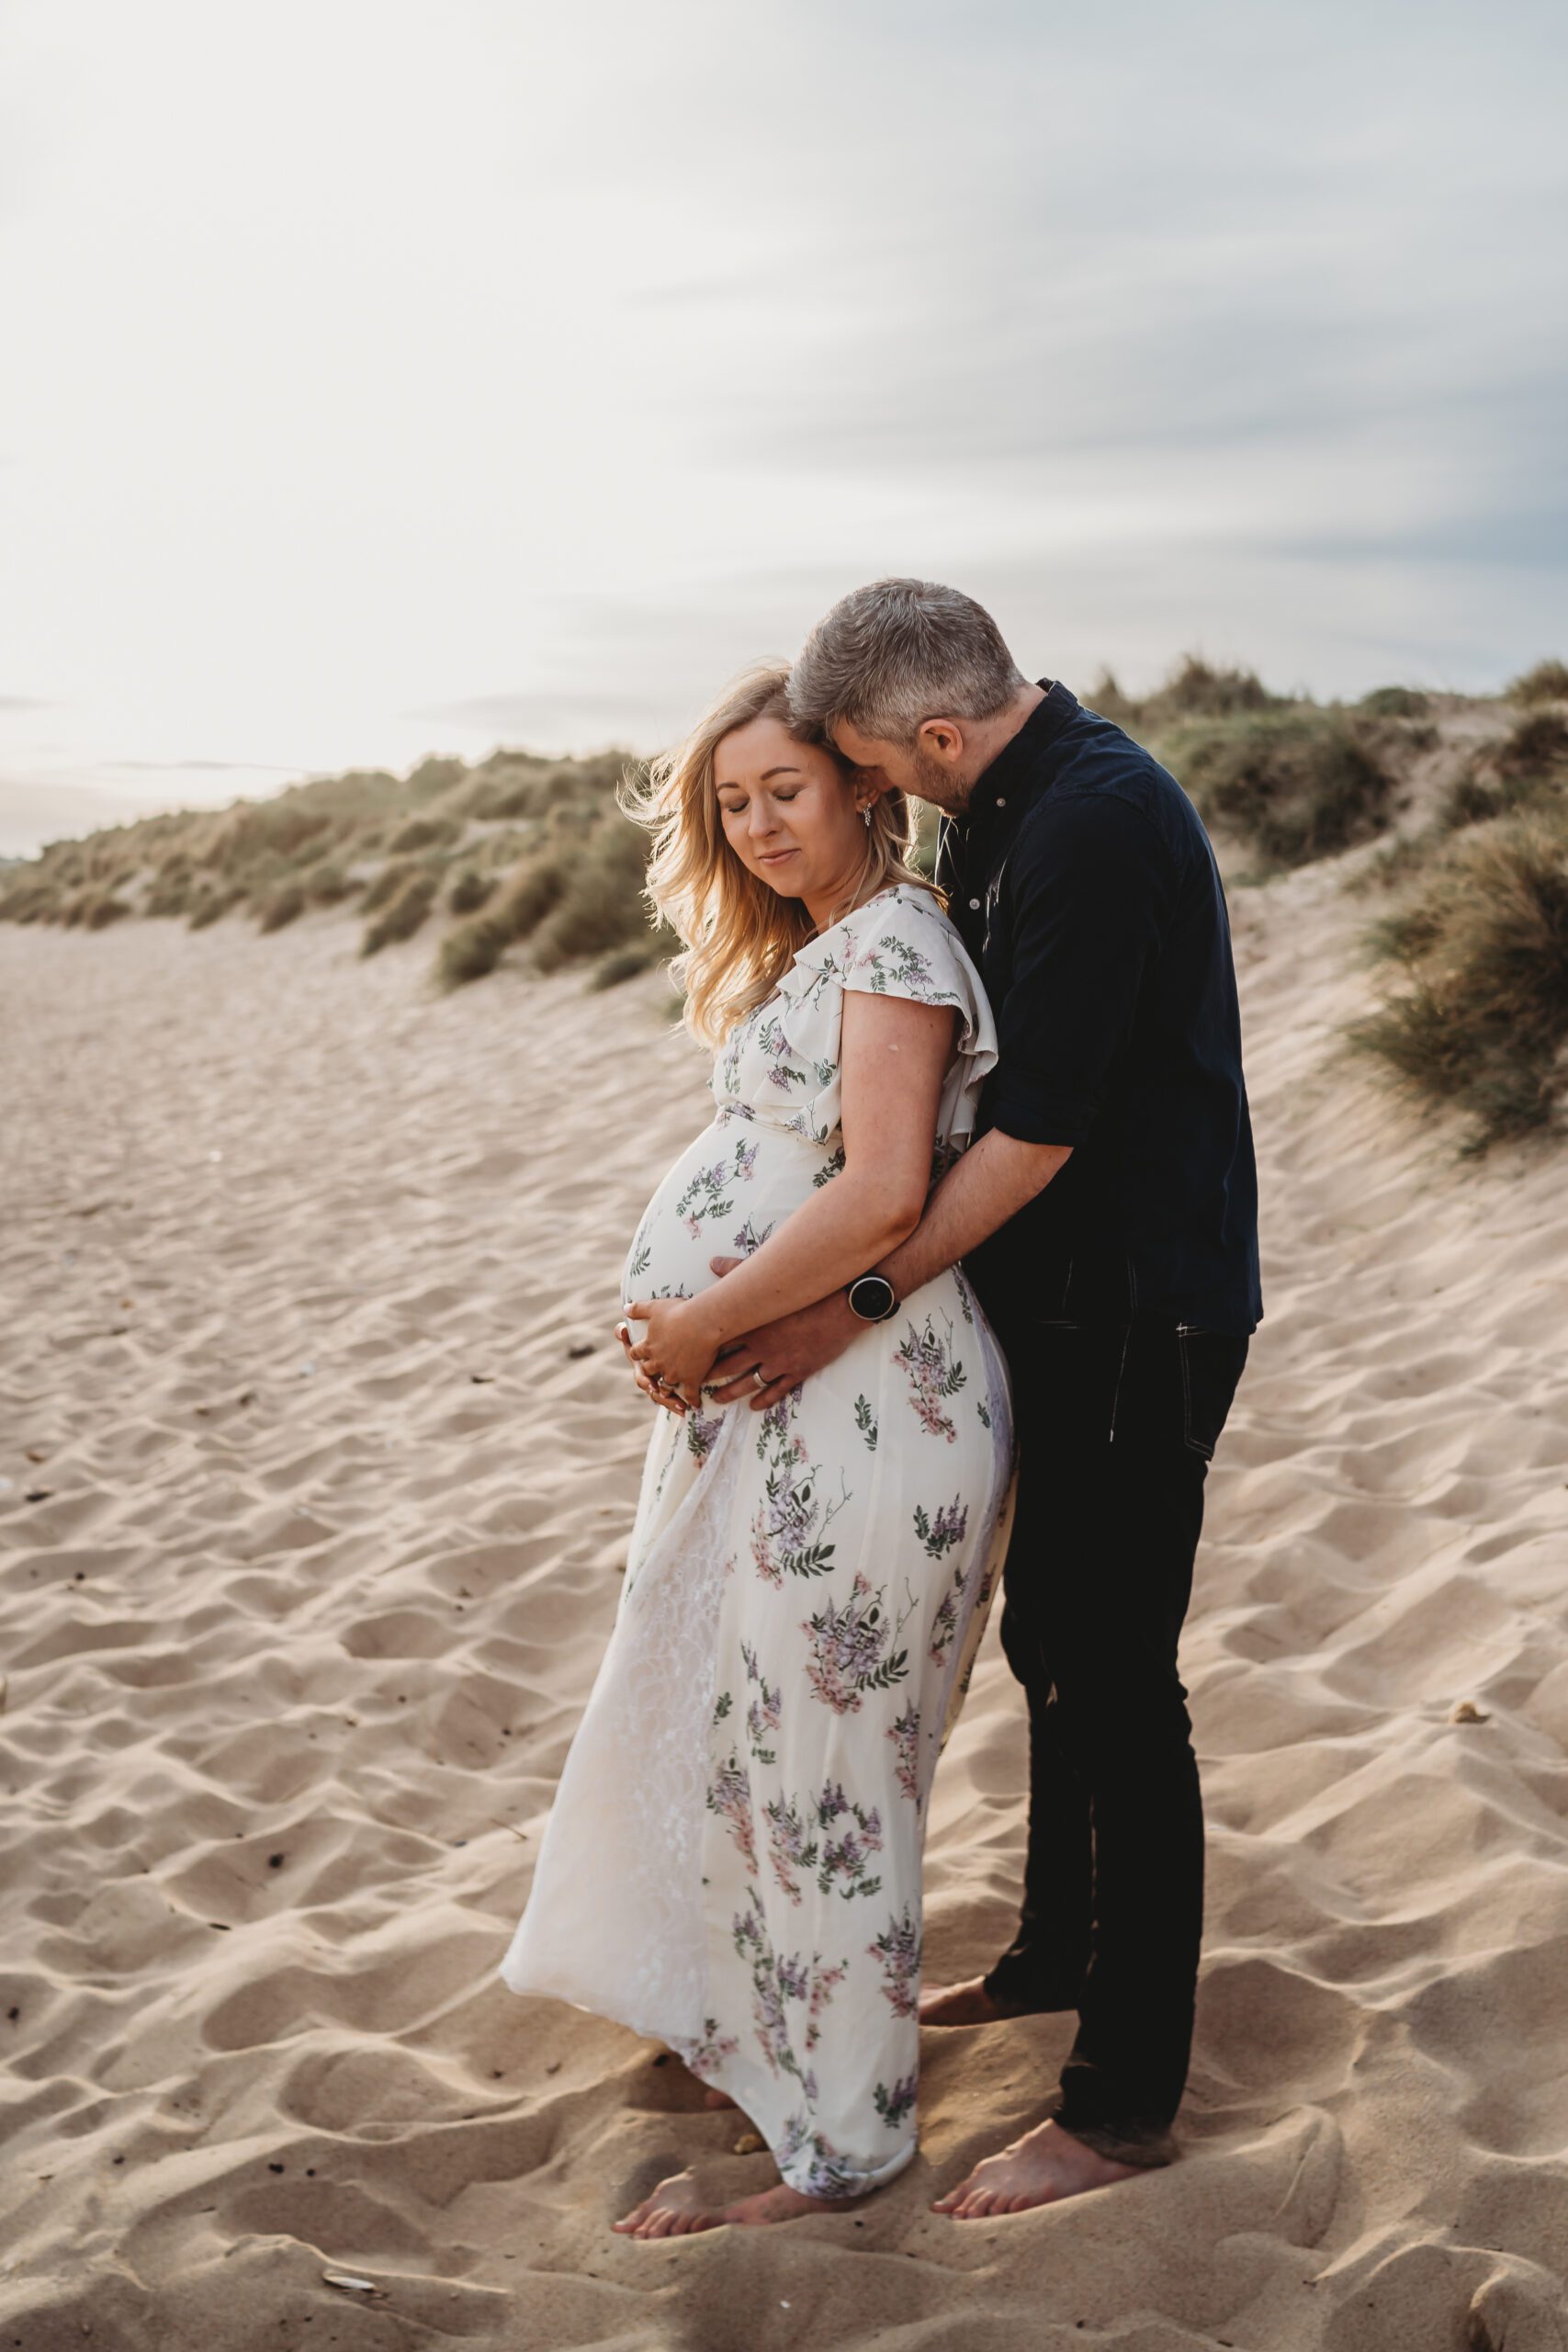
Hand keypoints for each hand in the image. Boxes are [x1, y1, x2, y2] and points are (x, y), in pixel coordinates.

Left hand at [622, 1293, 723, 1402]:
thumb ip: (639, 1308)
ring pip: (667, 1386)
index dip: (636, 1353)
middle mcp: (658, 1362)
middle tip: (652, 1375)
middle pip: (648, 1371)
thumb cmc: (680, 1312)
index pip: (635, 1353)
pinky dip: (692, 1400)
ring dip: (667, 1389)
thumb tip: (624, 1307)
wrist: (702, 1323)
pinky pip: (690, 1394)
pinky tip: (695, 1404)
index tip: (638, 1354)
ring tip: (671, 1393)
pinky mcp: (691, 1379)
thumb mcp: (655, 1307)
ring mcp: (674, 1373)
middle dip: (649, 1373)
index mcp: (648, 1346)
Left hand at [701, 1255, 861, 1410]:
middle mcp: (762, 1348)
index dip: (703, 1351)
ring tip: (717, 1398)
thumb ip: (738, 1271)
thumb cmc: (806, 1292)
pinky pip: (777, 1390)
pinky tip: (754, 1405)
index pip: (719, 1342)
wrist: (840, 1308)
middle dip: (710, 1376)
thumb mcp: (771, 1281)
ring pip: (749, 1383)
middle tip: (695, 1383)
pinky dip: (764, 1399)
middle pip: (728, 1366)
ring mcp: (780, 1363)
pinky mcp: (798, 1371)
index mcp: (752, 1326)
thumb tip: (714, 1262)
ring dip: (731, 1392)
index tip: (690, 1357)